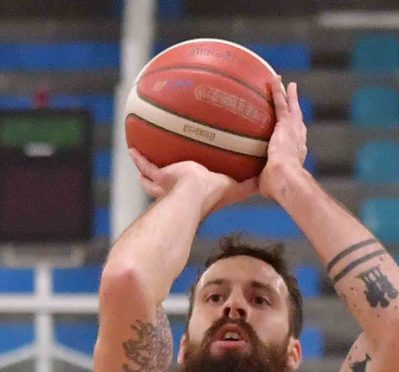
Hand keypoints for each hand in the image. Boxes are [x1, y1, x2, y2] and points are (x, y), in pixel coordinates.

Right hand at [128, 148, 255, 212]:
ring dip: (147, 168)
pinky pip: (146, 167)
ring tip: (141, 155)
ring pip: (153, 176)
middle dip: (165, 176)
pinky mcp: (159, 178)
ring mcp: (165, 184)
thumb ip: (248, 183)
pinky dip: (139, 159)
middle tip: (164, 165)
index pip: (193, 186)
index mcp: (195, 191)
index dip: (193, 181)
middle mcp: (178, 189)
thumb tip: (267, 178)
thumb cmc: (212, 195)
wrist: (193, 195)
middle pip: (170, 182)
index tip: (193, 176)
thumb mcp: (233, 187)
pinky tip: (131, 149)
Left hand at [259, 77, 307, 201]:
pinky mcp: (286, 124)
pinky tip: (274, 78)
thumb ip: (264, 184)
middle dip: (296, 111)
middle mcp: (298, 140)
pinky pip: (280, 103)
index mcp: (296, 156)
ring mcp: (293, 130)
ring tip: (287, 84)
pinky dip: (277, 90)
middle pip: (297, 122)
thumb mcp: (270, 186)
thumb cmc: (278, 188)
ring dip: (288, 95)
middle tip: (295, 102)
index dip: (295, 136)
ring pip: (291, 109)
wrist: (285, 179)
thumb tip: (257, 188)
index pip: (296, 143)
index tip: (293, 132)